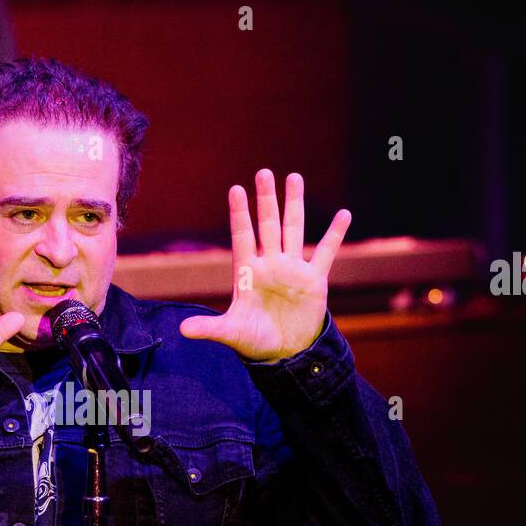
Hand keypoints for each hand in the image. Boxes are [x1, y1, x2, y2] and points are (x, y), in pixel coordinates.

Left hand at [180, 169, 350, 362]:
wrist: (285, 353)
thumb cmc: (254, 340)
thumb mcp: (232, 333)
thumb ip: (210, 328)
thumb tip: (181, 330)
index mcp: (248, 272)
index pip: (243, 236)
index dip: (240, 214)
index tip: (235, 189)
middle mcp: (270, 264)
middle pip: (268, 225)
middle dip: (266, 200)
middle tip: (264, 172)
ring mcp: (293, 269)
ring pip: (294, 229)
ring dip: (294, 205)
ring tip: (294, 177)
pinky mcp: (315, 280)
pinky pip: (326, 252)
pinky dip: (335, 235)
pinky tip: (344, 215)